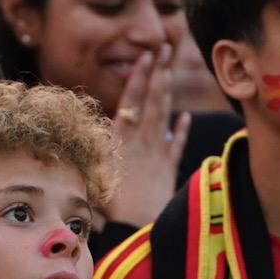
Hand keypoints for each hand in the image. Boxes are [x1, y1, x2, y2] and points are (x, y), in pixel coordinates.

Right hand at [105, 42, 190, 227]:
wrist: (134, 230)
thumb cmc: (108, 210)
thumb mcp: (94, 176)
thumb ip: (98, 152)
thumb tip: (105, 127)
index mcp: (120, 142)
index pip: (131, 102)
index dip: (139, 78)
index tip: (146, 57)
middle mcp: (139, 144)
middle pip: (150, 101)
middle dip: (157, 73)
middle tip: (164, 47)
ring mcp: (155, 156)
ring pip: (162, 116)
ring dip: (167, 91)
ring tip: (170, 68)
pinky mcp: (166, 173)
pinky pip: (175, 148)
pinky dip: (180, 131)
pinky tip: (185, 117)